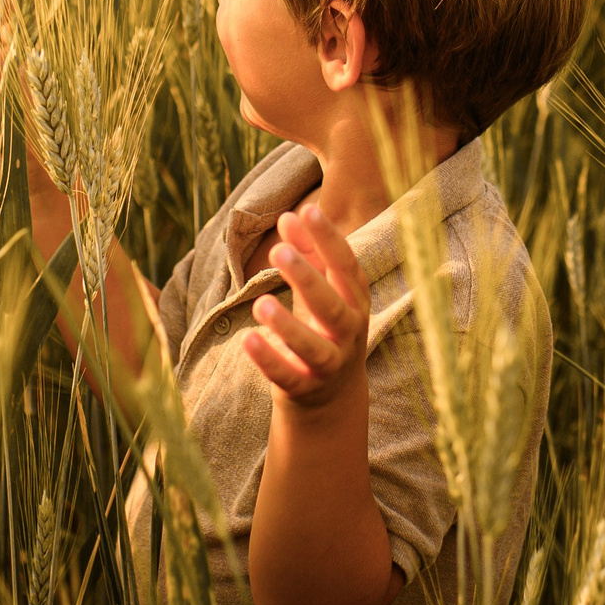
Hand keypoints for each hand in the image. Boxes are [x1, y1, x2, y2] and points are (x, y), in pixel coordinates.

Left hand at [243, 203, 370, 411]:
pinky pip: (287, 375)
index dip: (329, 238)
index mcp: (356, 301)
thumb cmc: (324, 327)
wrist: (333, 396)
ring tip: (261, 302)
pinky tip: (248, 340)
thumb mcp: (321, 291)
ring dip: (287, 325)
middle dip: (307, 278)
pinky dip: (268, 359)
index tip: (308, 209)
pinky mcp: (306, 388)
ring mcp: (330, 363)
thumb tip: (290, 215)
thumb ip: (308, 255)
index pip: (346, 266)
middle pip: (332, 305)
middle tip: (279, 251)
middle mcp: (350, 332)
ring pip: (313, 346)